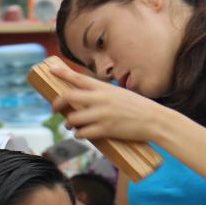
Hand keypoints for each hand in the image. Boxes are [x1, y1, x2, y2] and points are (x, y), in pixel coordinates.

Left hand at [48, 64, 175, 142]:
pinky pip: (83, 133)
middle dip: (57, 104)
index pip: (78, 78)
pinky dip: (78, 134)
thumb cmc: (138, 107)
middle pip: (68, 98)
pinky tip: (80, 134)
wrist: (155, 120)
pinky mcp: (105, 130)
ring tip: (70, 125)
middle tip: (54, 109)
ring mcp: (102, 115)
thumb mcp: (119, 94)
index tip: (51, 69)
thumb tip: (84, 100)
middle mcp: (100, 99)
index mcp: (104, 88)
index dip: (62, 73)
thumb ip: (102, 94)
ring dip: (68, 123)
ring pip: (73, 119)